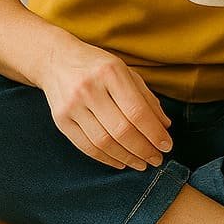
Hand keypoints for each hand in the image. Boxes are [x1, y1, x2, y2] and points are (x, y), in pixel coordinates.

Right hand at [36, 40, 172, 169]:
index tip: (167, 145)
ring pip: (104, 142)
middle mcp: (89, 89)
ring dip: (127, 158)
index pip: (137, 111)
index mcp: (111, 73)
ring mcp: (72, 105)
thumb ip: (146, 97)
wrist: (56, 60)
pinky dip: (106, 159)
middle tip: (156, 159)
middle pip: (122, 130)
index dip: (154, 133)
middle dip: (143, 150)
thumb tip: (164, 126)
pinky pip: (86, 147)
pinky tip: (120, 162)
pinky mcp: (60, 120)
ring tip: (141, 163)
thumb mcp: (125, 71)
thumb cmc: (97, 66)